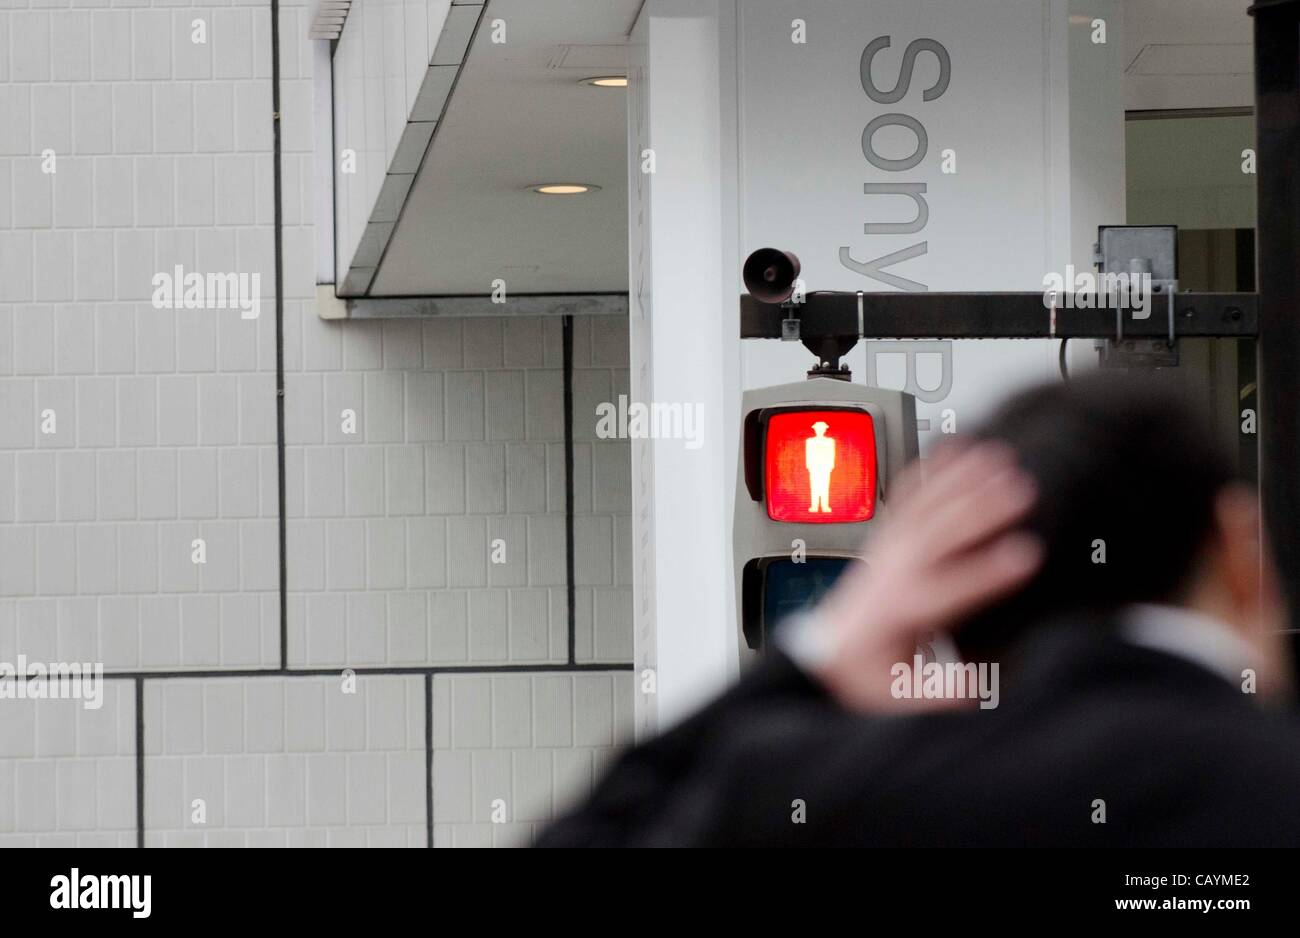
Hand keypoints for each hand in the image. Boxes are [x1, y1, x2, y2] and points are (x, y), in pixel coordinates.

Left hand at [811, 442, 1041, 711]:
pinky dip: (934, 466)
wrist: (833, 652)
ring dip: (964, 478)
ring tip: (1000, 457)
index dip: (988, 571)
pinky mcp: (890, 534)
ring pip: (927, 504)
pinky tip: (958, 444)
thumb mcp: (901, 696)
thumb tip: (973, 685)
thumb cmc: (870, 675)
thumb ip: (938, 692)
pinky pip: (910, 493)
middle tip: (1024, 488)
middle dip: (982, 509)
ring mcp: (889, 547)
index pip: (949, 588)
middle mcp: (893, 571)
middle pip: (940, 533)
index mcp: (902, 611)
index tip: (1028, 555)